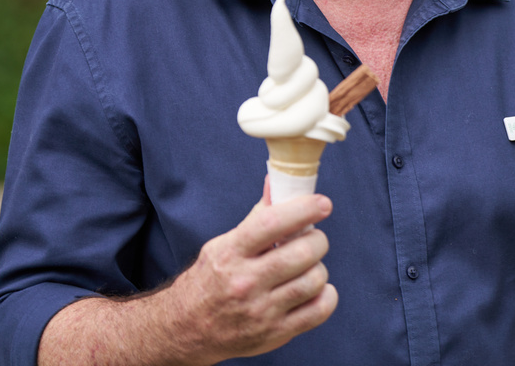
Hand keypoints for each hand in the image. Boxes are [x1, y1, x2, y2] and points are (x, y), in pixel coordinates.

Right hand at [162, 192, 338, 362]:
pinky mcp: (275, 333)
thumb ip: (257, 217)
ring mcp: (261, 311)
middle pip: (302, 253)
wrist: (188, 329)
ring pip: (314, 280)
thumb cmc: (210, 280)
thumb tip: (276, 182)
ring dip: (318, 268)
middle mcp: (245, 282)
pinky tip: (315, 289)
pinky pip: (319, 310)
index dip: (303, 209)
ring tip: (307, 267)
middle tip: (313, 239)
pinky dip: (326, 296)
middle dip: (317, 240)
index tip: (323, 203)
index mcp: (231, 253)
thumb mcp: (224, 244)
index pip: (272, 224)